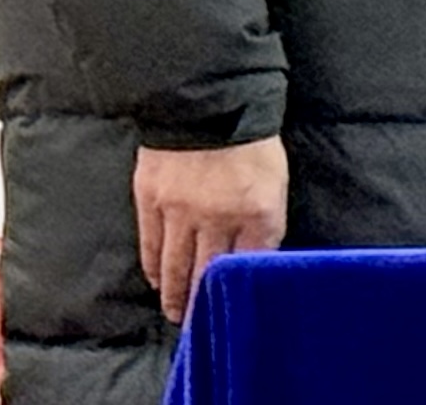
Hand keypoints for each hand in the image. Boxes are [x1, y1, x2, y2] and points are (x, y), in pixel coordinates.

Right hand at [133, 138, 288, 323]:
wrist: (207, 101)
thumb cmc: (250, 138)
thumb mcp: (274, 178)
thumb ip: (264, 219)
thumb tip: (256, 253)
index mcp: (257, 210)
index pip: (249, 262)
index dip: (239, 287)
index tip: (234, 307)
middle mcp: (218, 218)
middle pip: (208, 274)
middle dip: (203, 303)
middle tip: (198, 323)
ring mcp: (180, 211)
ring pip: (176, 266)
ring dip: (175, 294)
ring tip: (176, 314)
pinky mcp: (150, 201)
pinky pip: (151, 245)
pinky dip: (154, 268)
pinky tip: (157, 281)